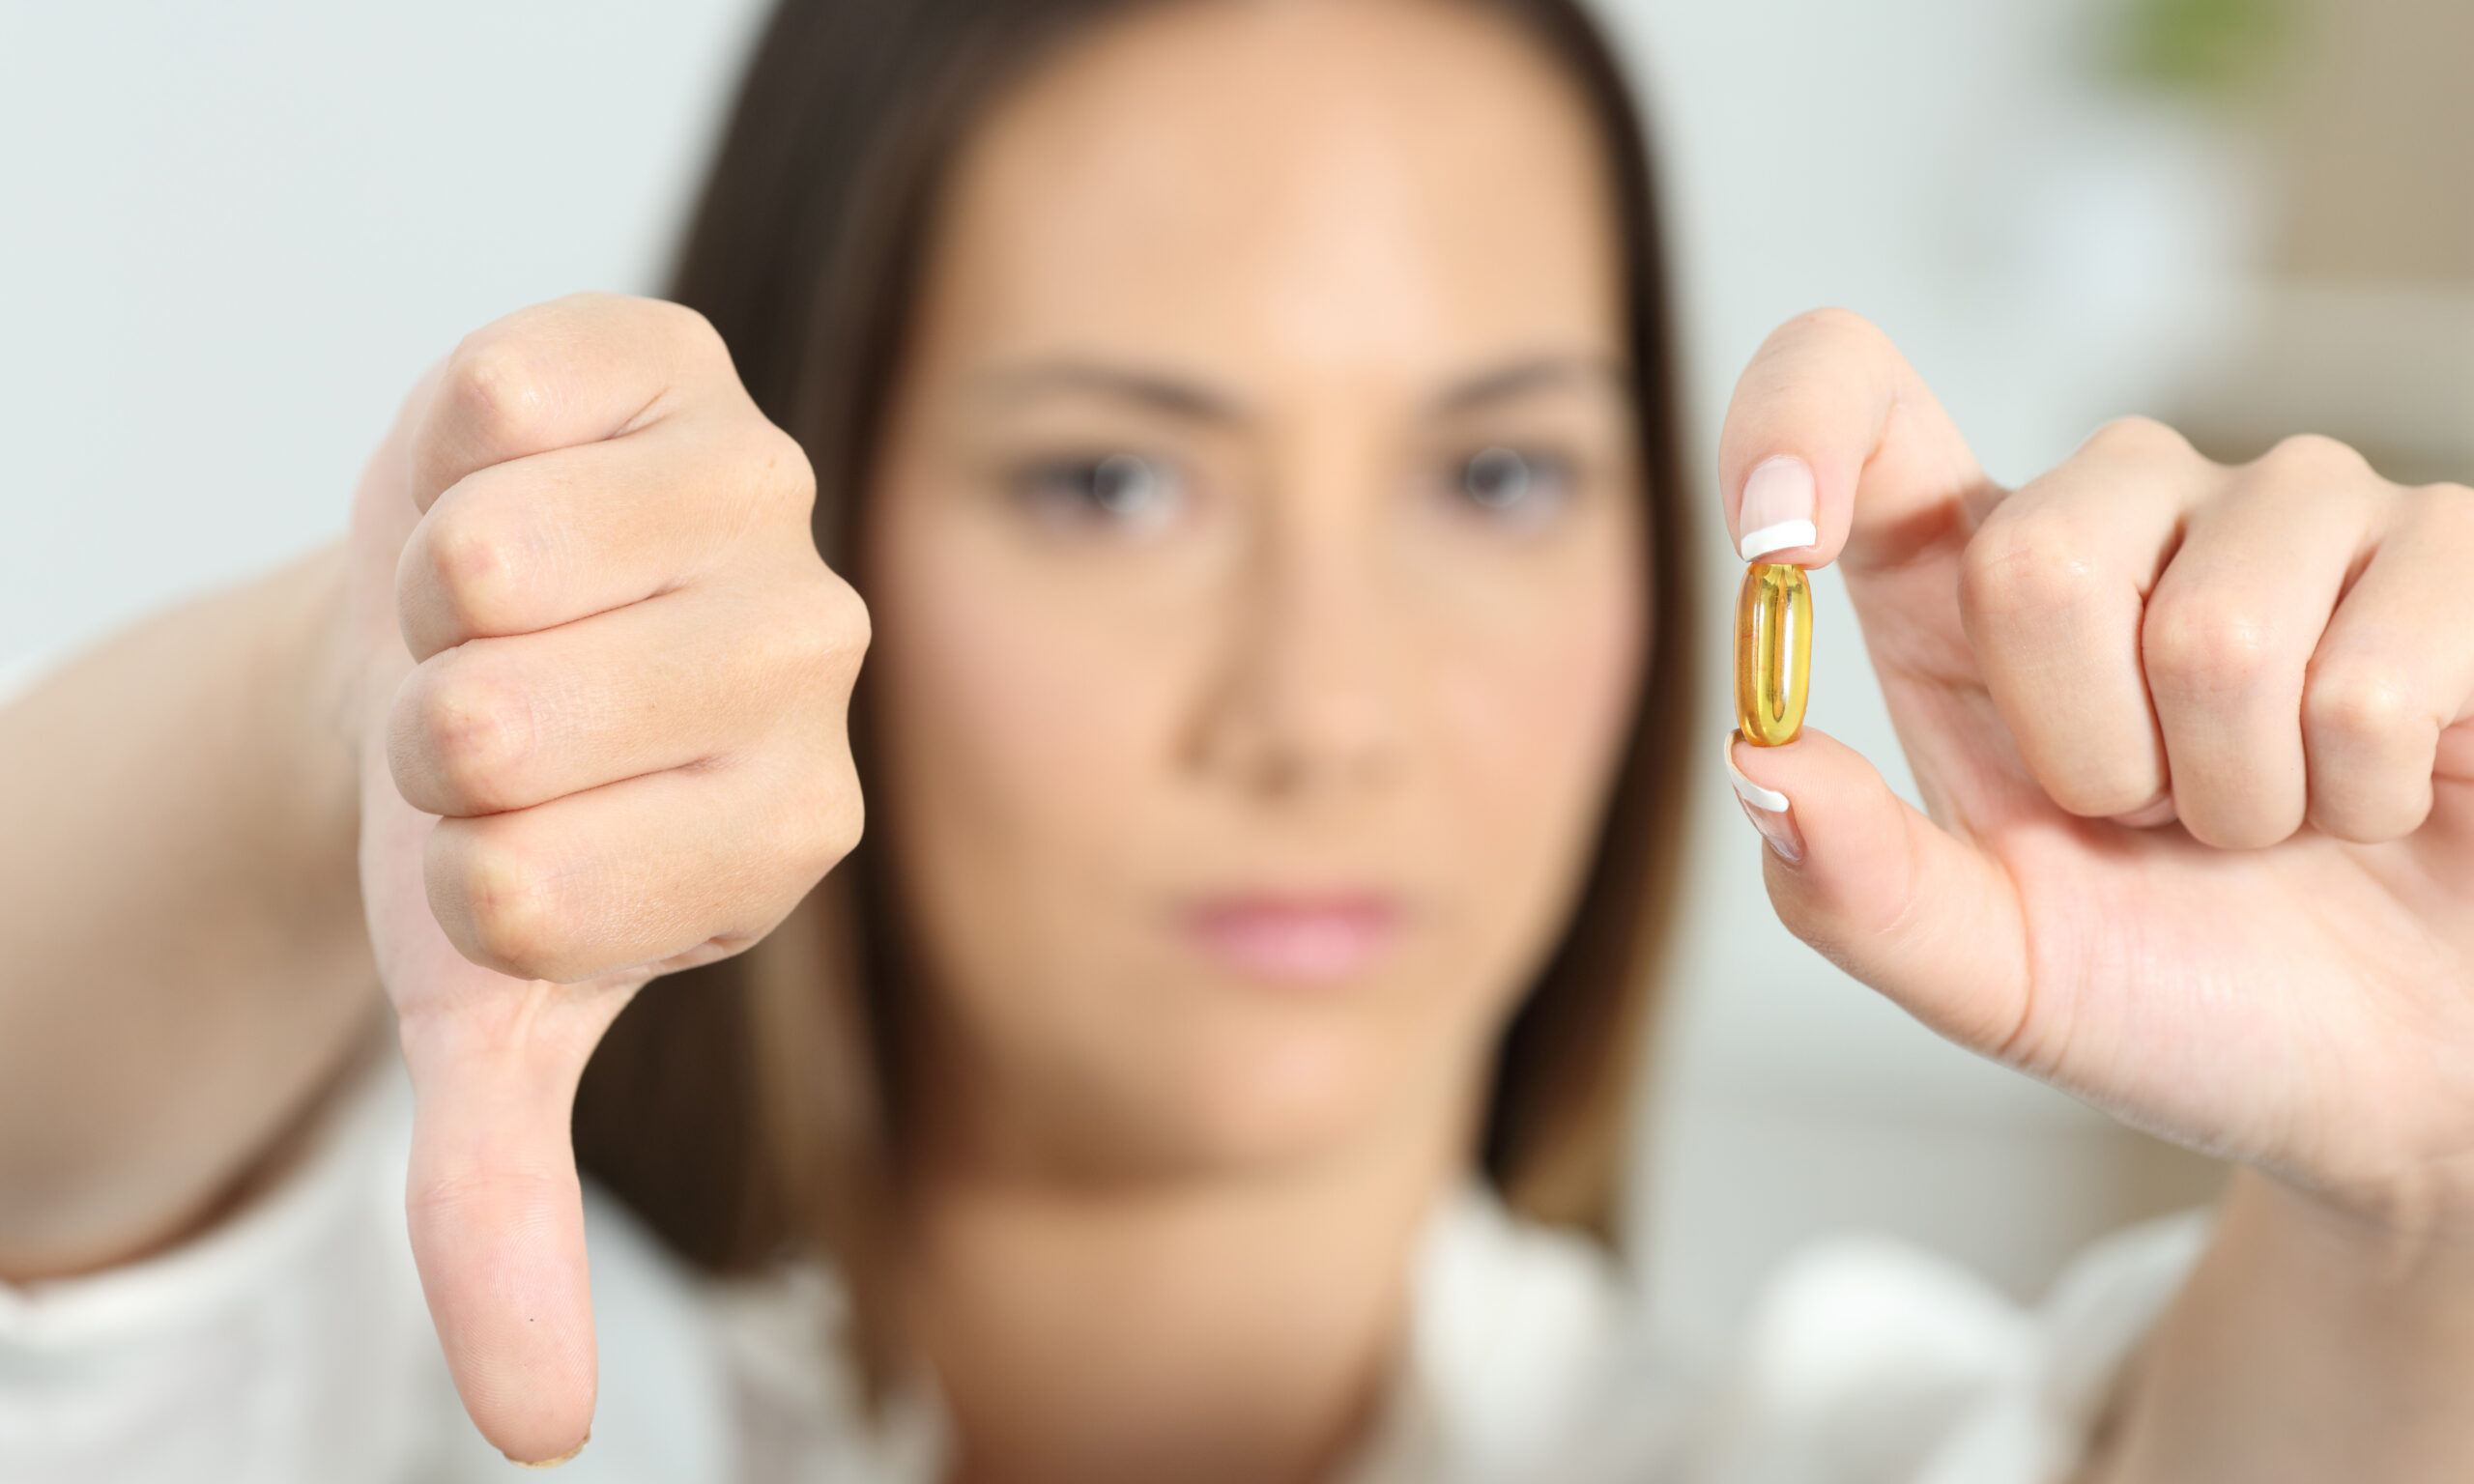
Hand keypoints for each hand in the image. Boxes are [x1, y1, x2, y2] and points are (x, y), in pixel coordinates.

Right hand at [345, 295, 865, 1461]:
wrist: (451, 647)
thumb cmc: (483, 832)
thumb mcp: (490, 1024)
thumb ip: (508, 1213)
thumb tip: (538, 1433)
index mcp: (785, 838)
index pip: (535, 900)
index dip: (444, 876)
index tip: (487, 854)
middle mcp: (818, 661)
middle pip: (507, 728)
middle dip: (419, 742)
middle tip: (479, 725)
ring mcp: (765, 500)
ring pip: (503, 559)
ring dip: (418, 609)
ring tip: (485, 618)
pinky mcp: (681, 366)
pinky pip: (514, 389)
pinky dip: (447, 445)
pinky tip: (505, 483)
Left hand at [1718, 310, 2473, 1240]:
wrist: (2399, 1073)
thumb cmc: (2189, 997)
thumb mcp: (1994, 976)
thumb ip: (1857, 889)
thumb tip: (1756, 764)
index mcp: (1967, 589)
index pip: (1855, 402)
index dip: (1796, 426)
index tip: (1775, 541)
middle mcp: (2120, 510)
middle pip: (2036, 558)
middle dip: (2096, 759)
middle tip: (2155, 820)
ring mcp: (2294, 510)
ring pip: (2218, 635)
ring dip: (2244, 795)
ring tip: (2276, 822)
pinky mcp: (2451, 547)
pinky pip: (2376, 675)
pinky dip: (2365, 793)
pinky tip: (2385, 797)